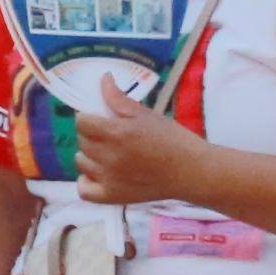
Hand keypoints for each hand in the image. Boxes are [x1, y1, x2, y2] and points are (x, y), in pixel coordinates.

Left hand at [64, 85, 208, 209]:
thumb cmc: (173, 140)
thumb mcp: (147, 115)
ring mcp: (110, 178)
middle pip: (82, 140)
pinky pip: (84, 189)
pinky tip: (99, 174)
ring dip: (90, 155)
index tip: (99, 118)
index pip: (82, 121)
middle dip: (92, 134)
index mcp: (117, 133)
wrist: (193, 172)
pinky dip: (87, 181)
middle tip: (110, 135)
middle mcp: (109, 156)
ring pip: (81, 161)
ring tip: (109, 153)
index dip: (89, 117)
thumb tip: (103, 78)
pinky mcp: (113, 196)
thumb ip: (118, 98)